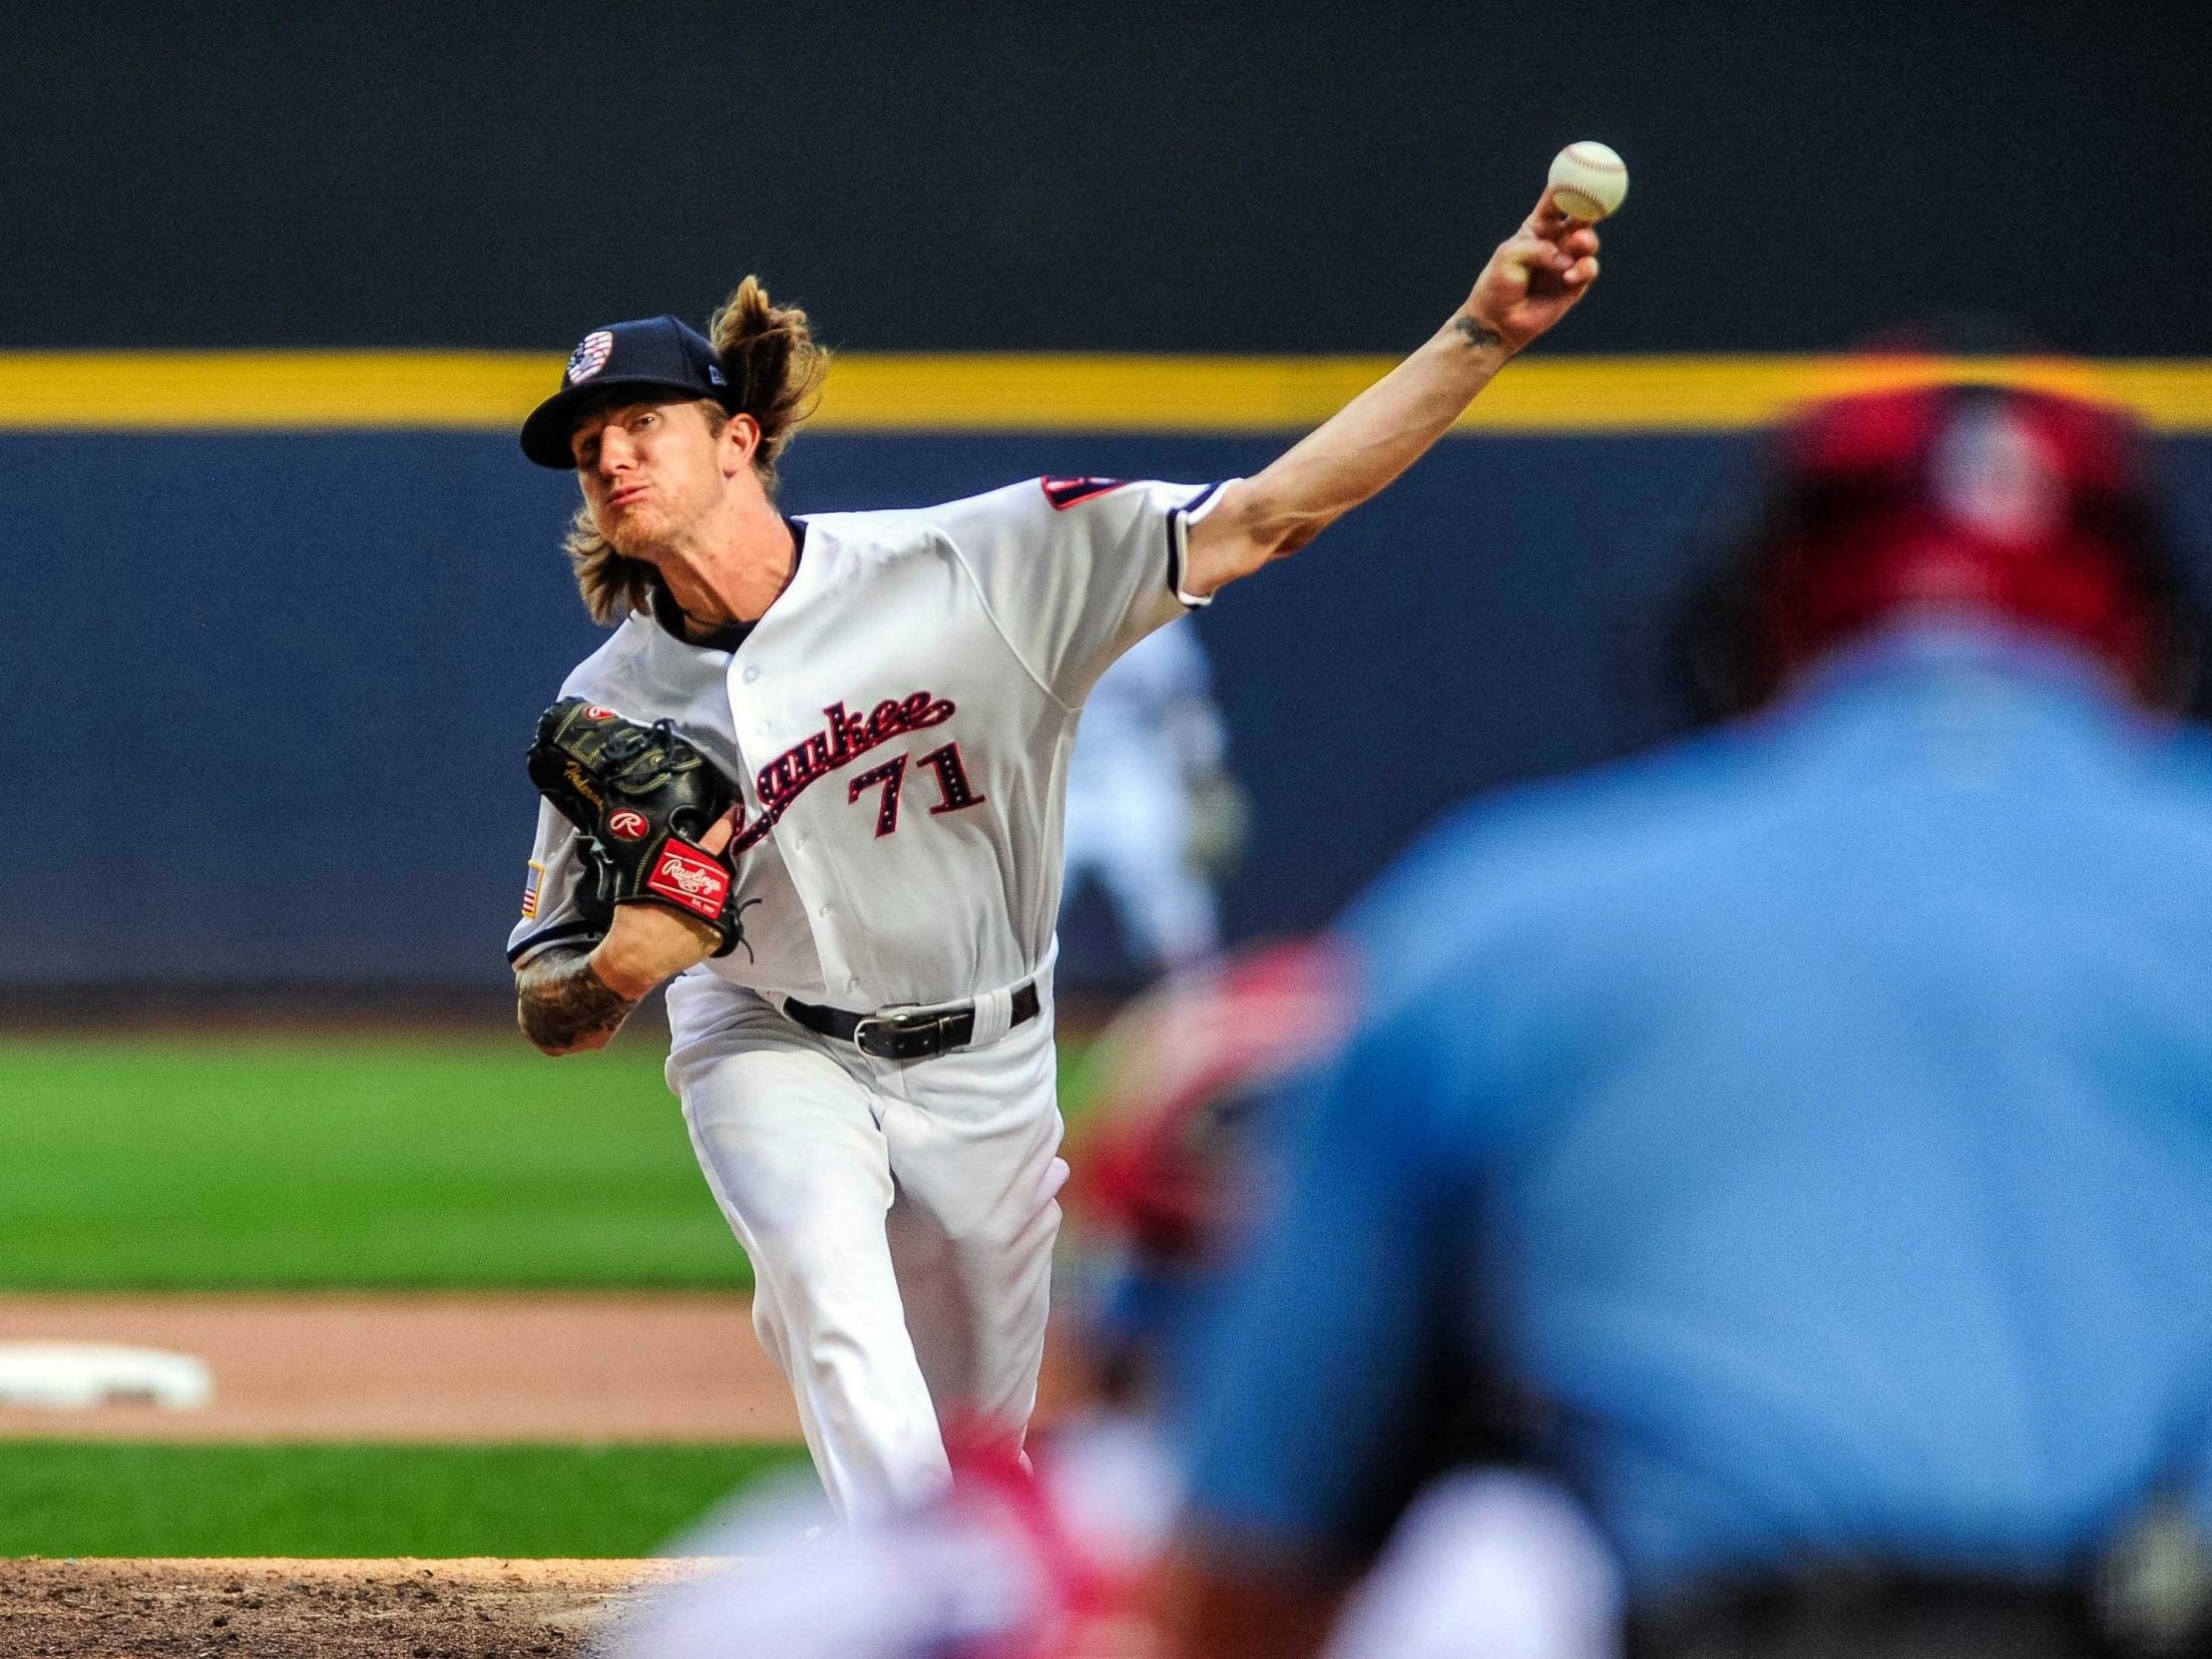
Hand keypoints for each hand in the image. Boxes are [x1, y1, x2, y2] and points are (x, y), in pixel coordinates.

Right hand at [587, 810, 736, 998]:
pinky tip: (689, 921)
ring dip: (708, 893)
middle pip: (718, 873)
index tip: (735, 812)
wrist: (634, 959)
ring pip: (719, 895)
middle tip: (694, 873)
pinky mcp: (719, 936)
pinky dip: (707, 916)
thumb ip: (662, 863)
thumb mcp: (642, 880)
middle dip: (709, 870)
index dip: (725, 826)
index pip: (712, 843)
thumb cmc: (633, 918)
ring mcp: (718, 917)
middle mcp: (710, 895)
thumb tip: (671, 851)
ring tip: (687, 901)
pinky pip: (718, 918)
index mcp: (690, 876)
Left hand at [1462, 188, 1601, 354]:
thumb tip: (1565, 258)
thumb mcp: (1510, 257)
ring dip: (1586, 241)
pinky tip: (1570, 277)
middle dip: (1590, 206)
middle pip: (1581, 215)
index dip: (1569, 185)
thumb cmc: (1498, 284)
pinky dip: (1583, 270)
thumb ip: (1538, 250)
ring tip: (1577, 245)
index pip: (1557, 200)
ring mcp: (1567, 261)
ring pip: (1589, 242)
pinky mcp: (1575, 284)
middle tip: (1592, 205)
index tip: (1578, 171)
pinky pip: (1588, 269)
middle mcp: (1556, 240)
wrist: (1498, 321)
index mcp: (1538, 227)